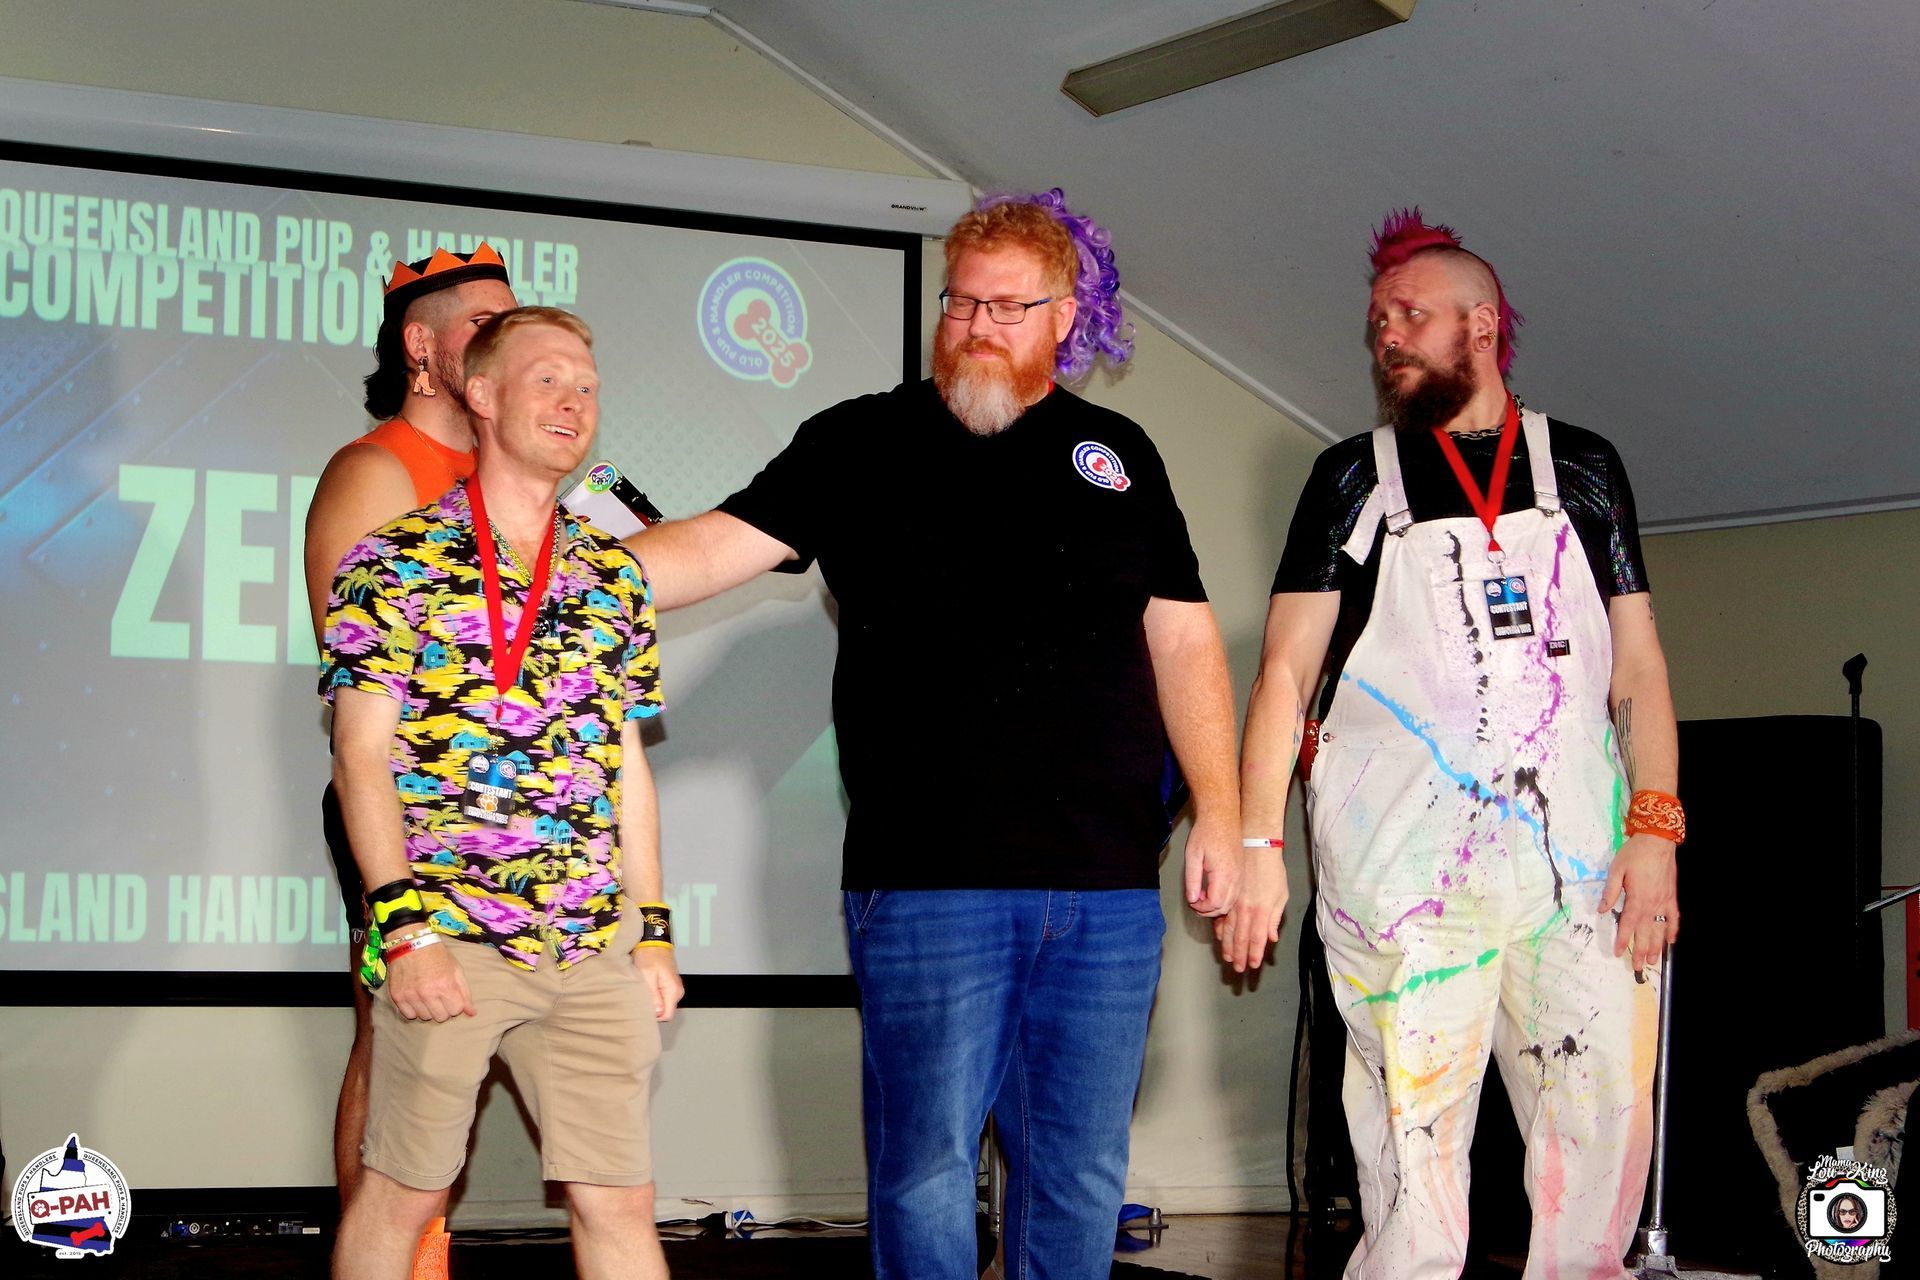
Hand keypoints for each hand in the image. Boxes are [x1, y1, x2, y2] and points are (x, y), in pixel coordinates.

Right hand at [386, 932, 476, 1021]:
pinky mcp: (397, 996)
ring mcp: (411, 995)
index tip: (451, 996)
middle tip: (439, 997)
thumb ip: (465, 993)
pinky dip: (413, 1009)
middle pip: (440, 1017)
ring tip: (426, 995)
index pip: (455, 1010)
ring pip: (424, 1017)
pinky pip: (409, 1015)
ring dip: (427, 1009)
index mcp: (445, 985)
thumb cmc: (437, 956)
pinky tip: (416, 998)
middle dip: (442, 1009)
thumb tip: (472, 1013)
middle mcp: (428, 993)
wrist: (411, 944)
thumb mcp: (456, 970)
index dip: (455, 1004)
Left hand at [632, 945, 683, 1021]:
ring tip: (643, 991)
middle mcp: (677, 991)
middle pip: (666, 1012)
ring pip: (664, 1005)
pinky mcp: (670, 985)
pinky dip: (655, 996)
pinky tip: (647, 988)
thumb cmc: (650, 956)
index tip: (643, 1009)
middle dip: (653, 1009)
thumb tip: (657, 1012)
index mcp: (673, 990)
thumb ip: (653, 995)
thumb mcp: (647, 976)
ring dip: (653, 1002)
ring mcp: (675, 988)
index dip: (655, 1017)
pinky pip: (663, 998)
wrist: (654, 942)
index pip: (667, 1016)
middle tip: (641, 998)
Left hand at [1184, 812, 1239, 917]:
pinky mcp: (1241, 872)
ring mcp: (1240, 876)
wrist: (1222, 817)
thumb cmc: (1207, 832)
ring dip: (1216, 904)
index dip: (1200, 907)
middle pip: (1224, 907)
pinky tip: (1212, 889)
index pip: (1214, 904)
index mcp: (1224, 874)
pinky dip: (1224, 898)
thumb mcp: (1192, 856)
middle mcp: (1235, 877)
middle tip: (1195, 900)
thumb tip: (1192, 898)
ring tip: (1202, 895)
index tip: (1192, 901)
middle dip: (1208, 909)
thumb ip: (1191, 880)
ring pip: (1231, 903)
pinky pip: (1235, 894)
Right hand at [1215, 848, 1289, 972]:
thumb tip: (1272, 937)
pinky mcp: (1227, 895)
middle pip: (1241, 938)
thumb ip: (1275, 918)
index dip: (1254, 954)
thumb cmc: (1271, 869)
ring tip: (1227, 957)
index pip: (1257, 939)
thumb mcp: (1281, 894)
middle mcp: (1246, 909)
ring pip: (1229, 930)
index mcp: (1262, 910)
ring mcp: (1234, 903)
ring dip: (1228, 946)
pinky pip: (1221, 916)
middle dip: (1240, 955)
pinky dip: (1219, 928)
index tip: (1252, 965)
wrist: (1256, 847)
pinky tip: (1219, 937)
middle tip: (1238, 969)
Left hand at [1600, 834, 1678, 974]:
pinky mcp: (1672, 897)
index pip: (1628, 924)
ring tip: (1654, 961)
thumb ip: (1610, 892)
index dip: (1623, 940)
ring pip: (1660, 930)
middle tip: (1638, 967)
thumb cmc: (1634, 855)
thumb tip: (1602, 910)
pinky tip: (1671, 941)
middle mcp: (1652, 904)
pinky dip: (1673, 930)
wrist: (1657, 842)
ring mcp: (1664, 902)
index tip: (1618, 953)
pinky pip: (1674, 918)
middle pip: (1646, 933)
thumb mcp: (1616, 870)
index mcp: (1637, 898)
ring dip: (1657, 946)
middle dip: (1641, 951)